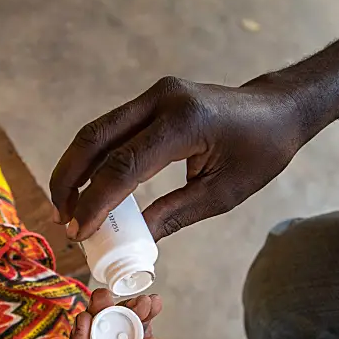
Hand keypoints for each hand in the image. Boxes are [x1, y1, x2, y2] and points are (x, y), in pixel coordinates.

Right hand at [50, 76, 305, 240]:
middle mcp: (162, 100)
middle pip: (94, 139)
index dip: (95, 203)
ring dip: (75, 169)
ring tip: (67, 207)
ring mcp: (154, 95)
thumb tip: (131, 244)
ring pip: (96, 132)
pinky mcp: (151, 99)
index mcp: (184, 124)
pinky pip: (111, 130)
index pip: (123, 166)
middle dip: (69, 180)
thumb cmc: (260, 153)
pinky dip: (93, 159)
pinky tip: (88, 187)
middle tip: (60, 218)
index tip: (78, 232)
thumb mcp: (222, 194)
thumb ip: (173, 215)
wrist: (279, 109)